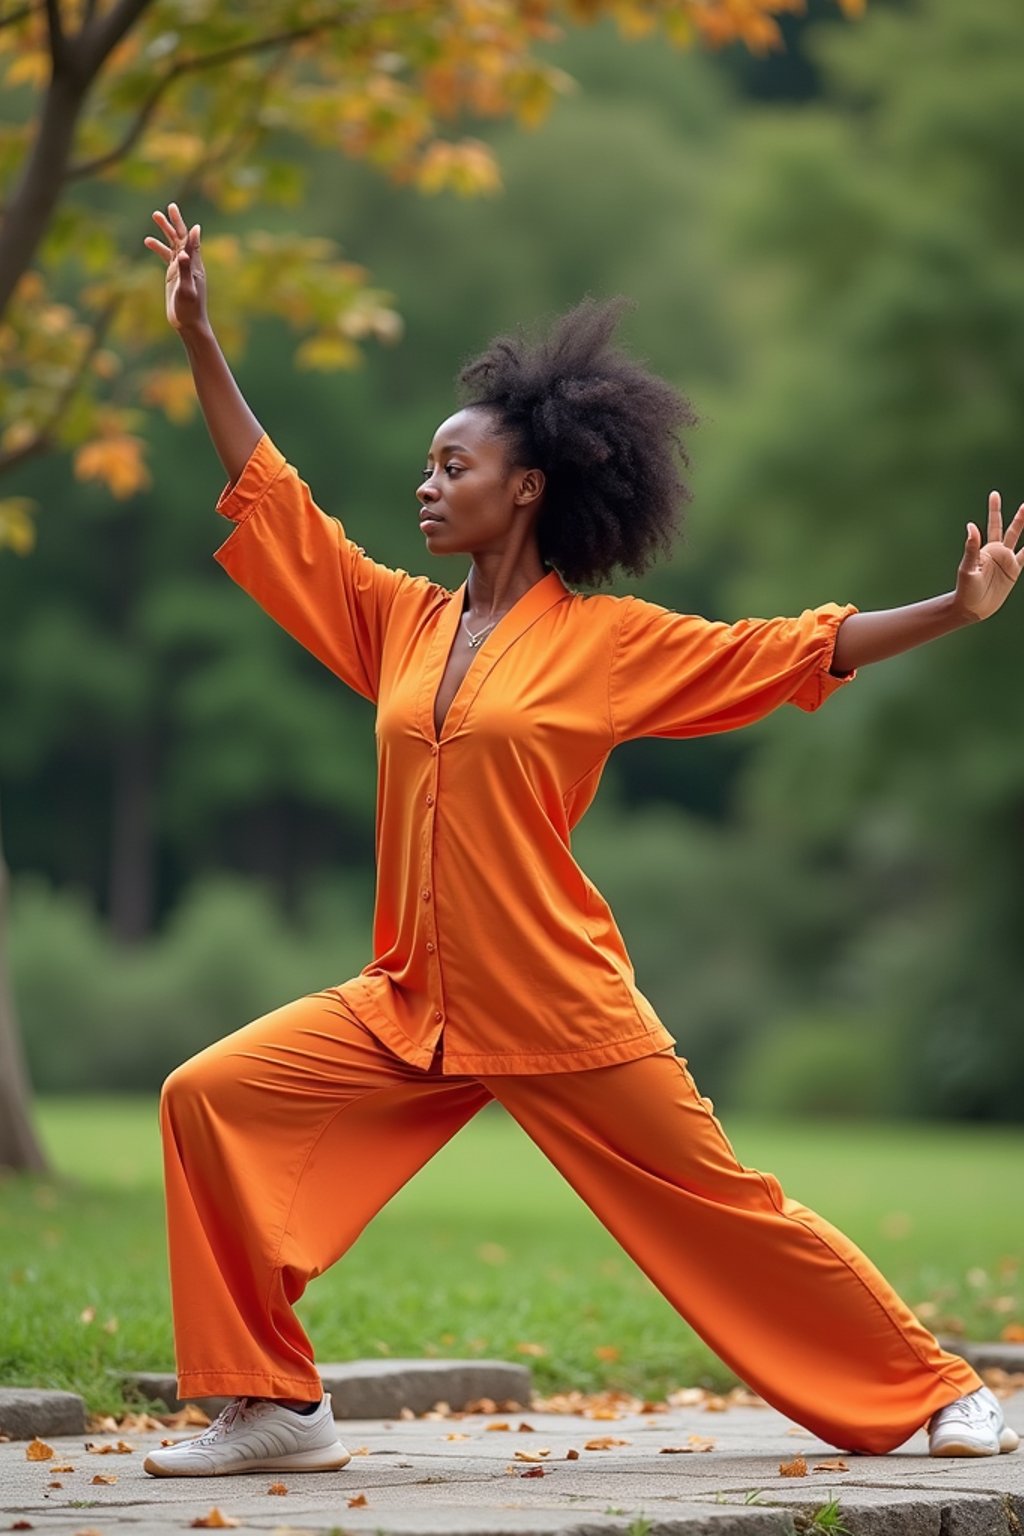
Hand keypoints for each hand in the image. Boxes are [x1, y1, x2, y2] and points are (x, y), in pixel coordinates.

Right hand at [143, 202, 207, 332]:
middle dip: (175, 222)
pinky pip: (166, 256)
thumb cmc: (190, 308)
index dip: (187, 228)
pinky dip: (158, 247)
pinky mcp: (174, 274)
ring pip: (173, 244)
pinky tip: (147, 241)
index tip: (180, 214)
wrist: (188, 323)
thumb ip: (186, 269)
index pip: (191, 242)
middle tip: (169, 206)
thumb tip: (185, 252)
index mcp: (195, 265)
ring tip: (155, 214)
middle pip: (182, 238)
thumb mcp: (187, 289)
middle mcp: (189, 264)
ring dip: (165, 230)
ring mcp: (181, 268)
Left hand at [955, 492, 1023, 621]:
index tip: (994, 494)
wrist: (972, 608)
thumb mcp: (968, 567)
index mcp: (987, 547)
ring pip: (1021, 541)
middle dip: (1019, 517)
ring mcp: (1007, 561)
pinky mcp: (1013, 572)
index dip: (995, 509)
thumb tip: (971, 525)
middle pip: (1011, 529)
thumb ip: (972, 547)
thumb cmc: (965, 588)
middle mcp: (998, 551)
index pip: (993, 524)